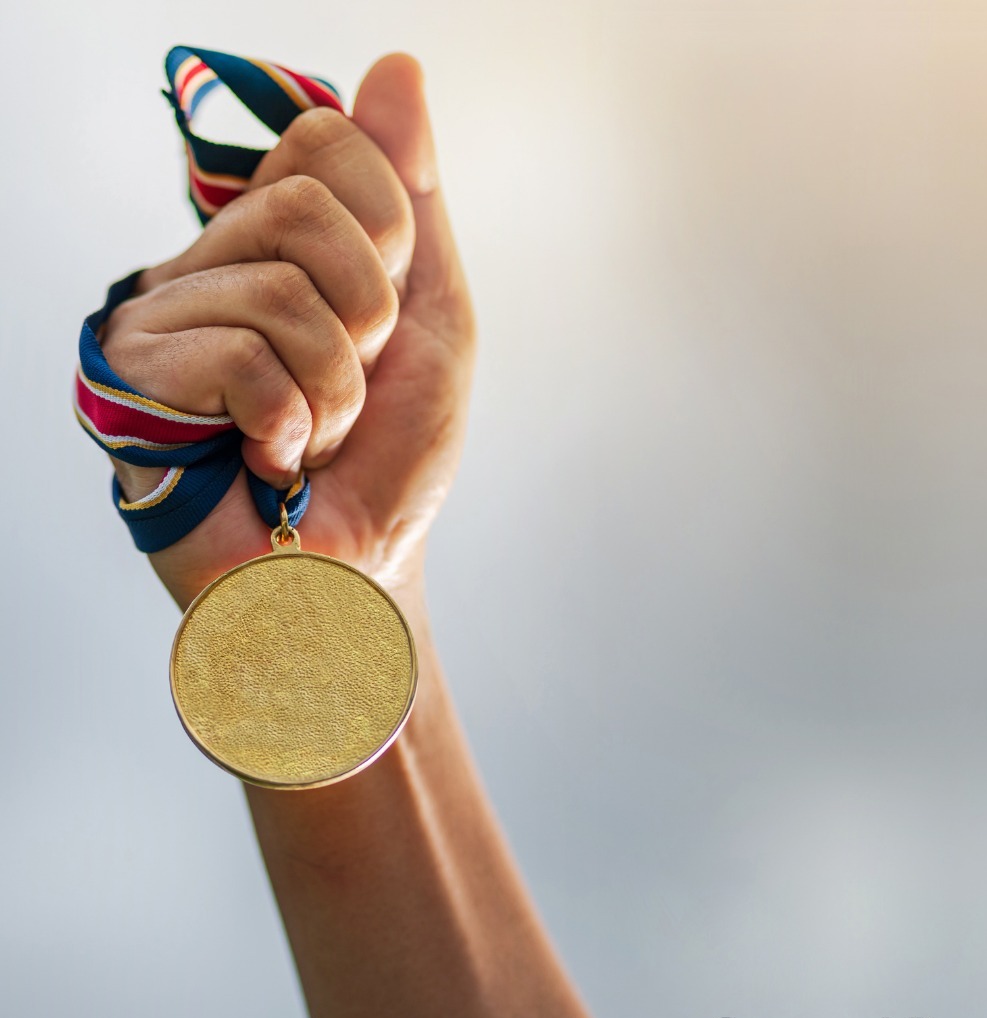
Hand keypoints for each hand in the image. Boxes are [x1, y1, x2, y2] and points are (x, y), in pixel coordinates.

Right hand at [99, 55, 475, 608]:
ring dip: (336, 388)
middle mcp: (211, 259)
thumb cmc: (391, 455)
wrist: (356, 564)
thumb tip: (396, 67)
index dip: (389, 237)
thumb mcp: (433, 318)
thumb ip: (413, 200)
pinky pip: (244, 356)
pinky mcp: (135, 379)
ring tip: (314, 435)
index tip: (385, 319)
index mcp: (278, 237)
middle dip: (369, 318)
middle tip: (349, 384)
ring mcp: (166, 315)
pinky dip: (291, 423)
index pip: (325, 141)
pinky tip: (272, 457)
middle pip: (306, 208)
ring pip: (282, 290)